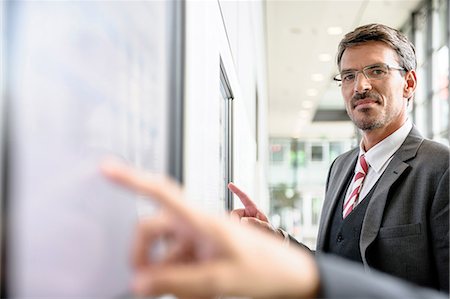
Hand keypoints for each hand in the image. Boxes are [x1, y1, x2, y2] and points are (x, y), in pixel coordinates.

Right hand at [101, 160, 318, 298]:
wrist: (290, 275)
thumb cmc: (267, 268)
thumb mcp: (220, 279)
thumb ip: (177, 281)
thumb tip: (140, 282)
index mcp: (201, 219)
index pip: (161, 192)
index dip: (131, 179)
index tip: (107, 168)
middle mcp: (195, 223)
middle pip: (151, 229)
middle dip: (143, 255)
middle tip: (144, 283)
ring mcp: (198, 237)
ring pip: (163, 250)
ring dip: (165, 273)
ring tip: (187, 292)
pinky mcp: (202, 249)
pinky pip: (177, 260)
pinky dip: (178, 277)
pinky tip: (195, 290)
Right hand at [228, 182, 280, 236]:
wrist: (268, 237)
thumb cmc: (268, 230)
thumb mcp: (266, 226)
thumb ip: (257, 223)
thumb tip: (244, 220)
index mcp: (253, 208)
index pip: (244, 197)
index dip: (237, 190)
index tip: (230, 184)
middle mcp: (246, 213)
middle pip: (234, 213)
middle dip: (236, 220)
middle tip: (245, 229)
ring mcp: (242, 219)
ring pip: (233, 221)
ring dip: (238, 227)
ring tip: (249, 233)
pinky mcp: (239, 224)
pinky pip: (233, 226)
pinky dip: (237, 231)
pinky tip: (243, 234)